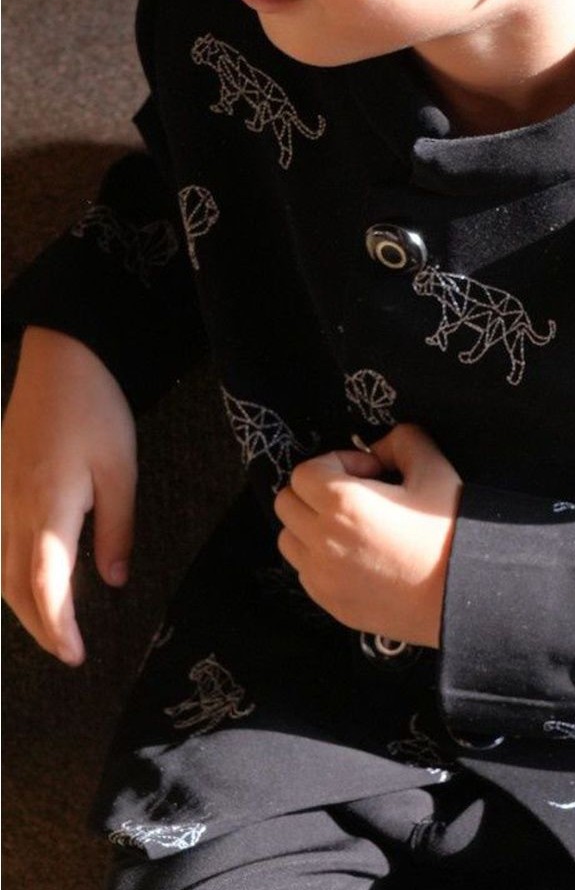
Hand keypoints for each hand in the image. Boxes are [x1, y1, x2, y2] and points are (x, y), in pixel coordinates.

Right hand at [2, 327, 136, 664]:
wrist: (61, 360)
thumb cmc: (97, 410)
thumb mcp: (122, 470)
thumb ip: (117, 529)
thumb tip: (112, 581)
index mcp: (47, 507)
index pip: (44, 586)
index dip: (57, 626)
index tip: (75, 654)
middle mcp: (13, 509)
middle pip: (16, 587)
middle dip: (40, 626)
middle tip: (68, 653)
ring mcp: (2, 499)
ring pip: (4, 569)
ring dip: (26, 605)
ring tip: (56, 628)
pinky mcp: (3, 487)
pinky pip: (3, 546)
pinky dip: (18, 576)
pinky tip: (37, 584)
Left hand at [274, 424, 461, 648]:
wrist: (467, 594)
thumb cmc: (451, 532)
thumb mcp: (435, 469)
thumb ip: (403, 440)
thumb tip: (379, 447)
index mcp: (343, 505)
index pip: (305, 471)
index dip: (338, 462)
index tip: (371, 471)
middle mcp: (323, 542)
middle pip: (287, 502)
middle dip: (316, 490)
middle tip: (358, 494)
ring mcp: (323, 578)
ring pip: (289, 538)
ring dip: (311, 524)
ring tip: (353, 526)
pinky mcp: (331, 604)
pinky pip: (305, 571)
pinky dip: (319, 557)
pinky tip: (359, 554)